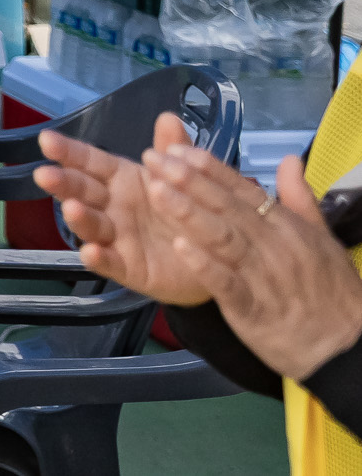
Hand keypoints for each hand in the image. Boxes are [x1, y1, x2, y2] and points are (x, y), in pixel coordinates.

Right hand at [32, 114, 214, 305]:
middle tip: (44, 175)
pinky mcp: (127, 267)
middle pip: (82, 191)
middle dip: (63, 183)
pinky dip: (99, 258)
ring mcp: (116, 238)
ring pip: (91, 226)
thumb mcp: (181, 179)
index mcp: (122, 180)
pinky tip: (91, 252)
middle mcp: (112, 207)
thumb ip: (172, 151)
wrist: (213, 259)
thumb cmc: (185, 212)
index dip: (69, 151)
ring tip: (71, 209)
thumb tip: (168, 117)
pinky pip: (110, 263)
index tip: (47, 140)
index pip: (90, 162)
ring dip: (79, 218)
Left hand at [143, 141, 361, 378]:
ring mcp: (262, 276)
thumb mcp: (322, 239)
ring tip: (157, 192)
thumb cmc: (330, 291)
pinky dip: (204, 265)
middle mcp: (272, 244)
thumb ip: (299, 198)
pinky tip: (180, 248)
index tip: (176, 148)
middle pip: (226, 207)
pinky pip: (226, 283)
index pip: (243, 189)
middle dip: (187, 181)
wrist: (345, 347)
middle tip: (153, 159)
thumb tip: (290, 159)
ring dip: (188, 214)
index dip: (209, 168)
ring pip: (222, 239)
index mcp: (285, 225)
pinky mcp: (252, 308)